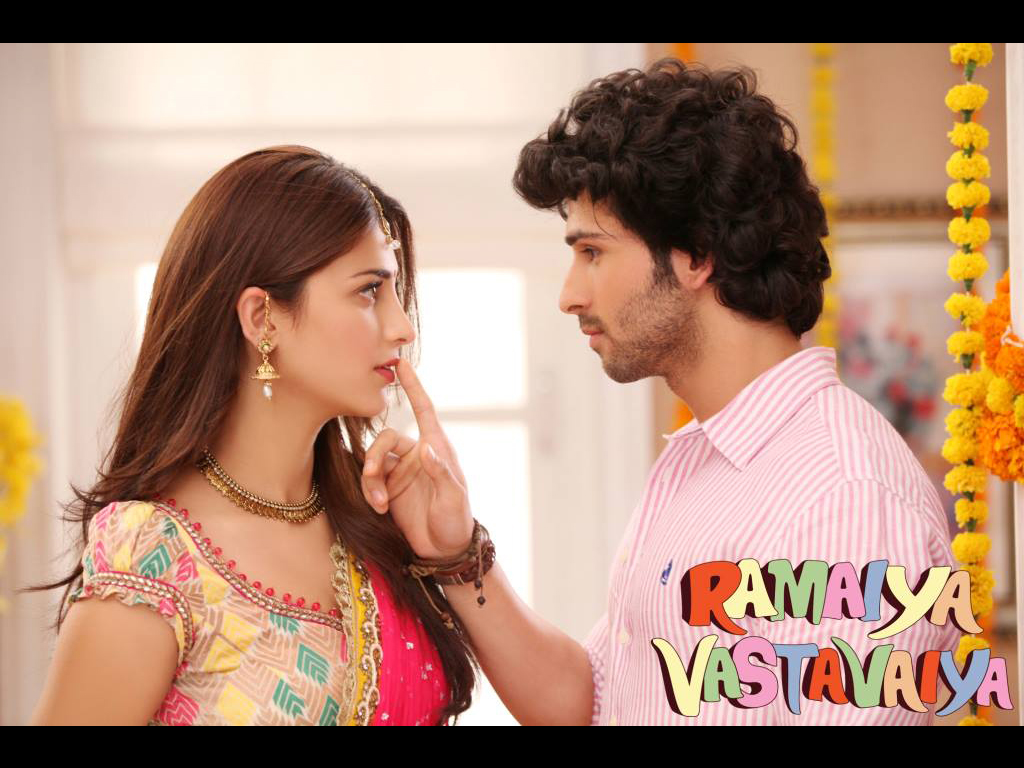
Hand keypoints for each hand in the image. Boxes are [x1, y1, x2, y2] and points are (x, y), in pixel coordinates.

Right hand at [360, 358, 474, 559]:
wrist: (444, 550)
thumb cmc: (456, 521)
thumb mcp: (454, 498)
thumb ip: (441, 473)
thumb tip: (426, 449)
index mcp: (437, 448)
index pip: (424, 410)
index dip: (413, 387)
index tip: (401, 364)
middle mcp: (417, 454)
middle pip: (386, 437)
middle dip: (375, 454)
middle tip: (373, 475)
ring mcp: (401, 471)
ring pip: (374, 460)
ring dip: (370, 479)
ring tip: (379, 503)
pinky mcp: (389, 488)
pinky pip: (370, 480)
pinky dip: (370, 491)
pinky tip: (379, 508)